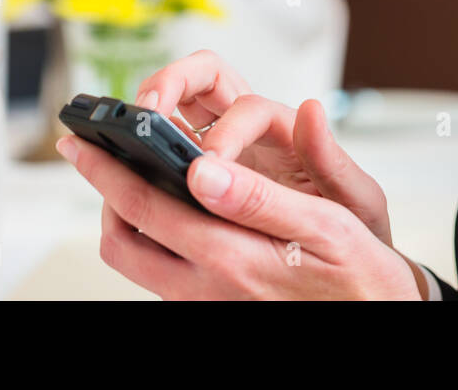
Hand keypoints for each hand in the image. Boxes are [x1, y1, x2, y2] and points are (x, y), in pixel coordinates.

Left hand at [56, 132, 422, 298]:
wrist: (375, 314)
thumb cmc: (356, 269)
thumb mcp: (324, 222)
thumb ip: (258, 197)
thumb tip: (201, 169)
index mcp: (230, 256)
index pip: (145, 207)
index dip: (106, 171)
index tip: (83, 142)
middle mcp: (208, 285)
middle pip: (123, 239)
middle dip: (100, 192)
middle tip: (91, 155)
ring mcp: (206, 300)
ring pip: (136, 260)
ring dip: (123, 216)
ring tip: (128, 177)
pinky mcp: (213, 305)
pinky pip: (161, 272)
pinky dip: (150, 236)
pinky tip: (169, 209)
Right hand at [134, 50, 392, 245]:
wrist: (344, 267)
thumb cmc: (352, 228)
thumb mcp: (355, 199)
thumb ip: (330, 159)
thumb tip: (312, 109)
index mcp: (286, 129)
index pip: (247, 107)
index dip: (225, 132)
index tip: (209, 167)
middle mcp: (249, 130)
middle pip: (202, 78)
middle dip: (169, 84)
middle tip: (145, 112)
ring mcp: (219, 149)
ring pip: (175, 108)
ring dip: (147, 113)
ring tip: (121, 140)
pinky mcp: (199, 177)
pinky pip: (163, 151)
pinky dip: (141, 158)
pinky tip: (124, 183)